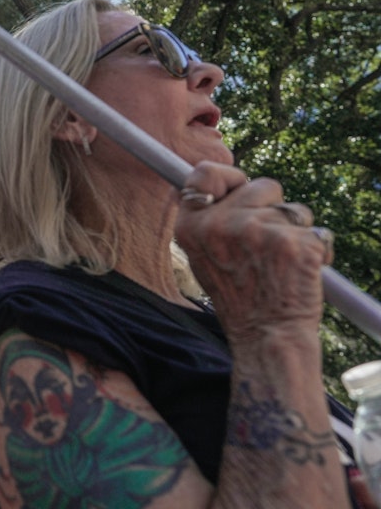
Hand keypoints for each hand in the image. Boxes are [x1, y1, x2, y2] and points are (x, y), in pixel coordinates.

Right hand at [174, 161, 331, 341]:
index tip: (239, 189)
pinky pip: (317, 231)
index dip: (228, 176)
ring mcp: (257, 231)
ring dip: (296, 230)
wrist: (266, 336)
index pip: (204, 173)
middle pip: (262, 185)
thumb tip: (229, 187)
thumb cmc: (240, 297)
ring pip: (294, 209)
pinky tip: (304, 272)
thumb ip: (210, 221)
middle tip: (265, 244)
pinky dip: (318, 250)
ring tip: (283, 261)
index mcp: (192, 226)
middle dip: (272, 208)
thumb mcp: (203, 257)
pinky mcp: (294, 242)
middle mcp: (220, 223)